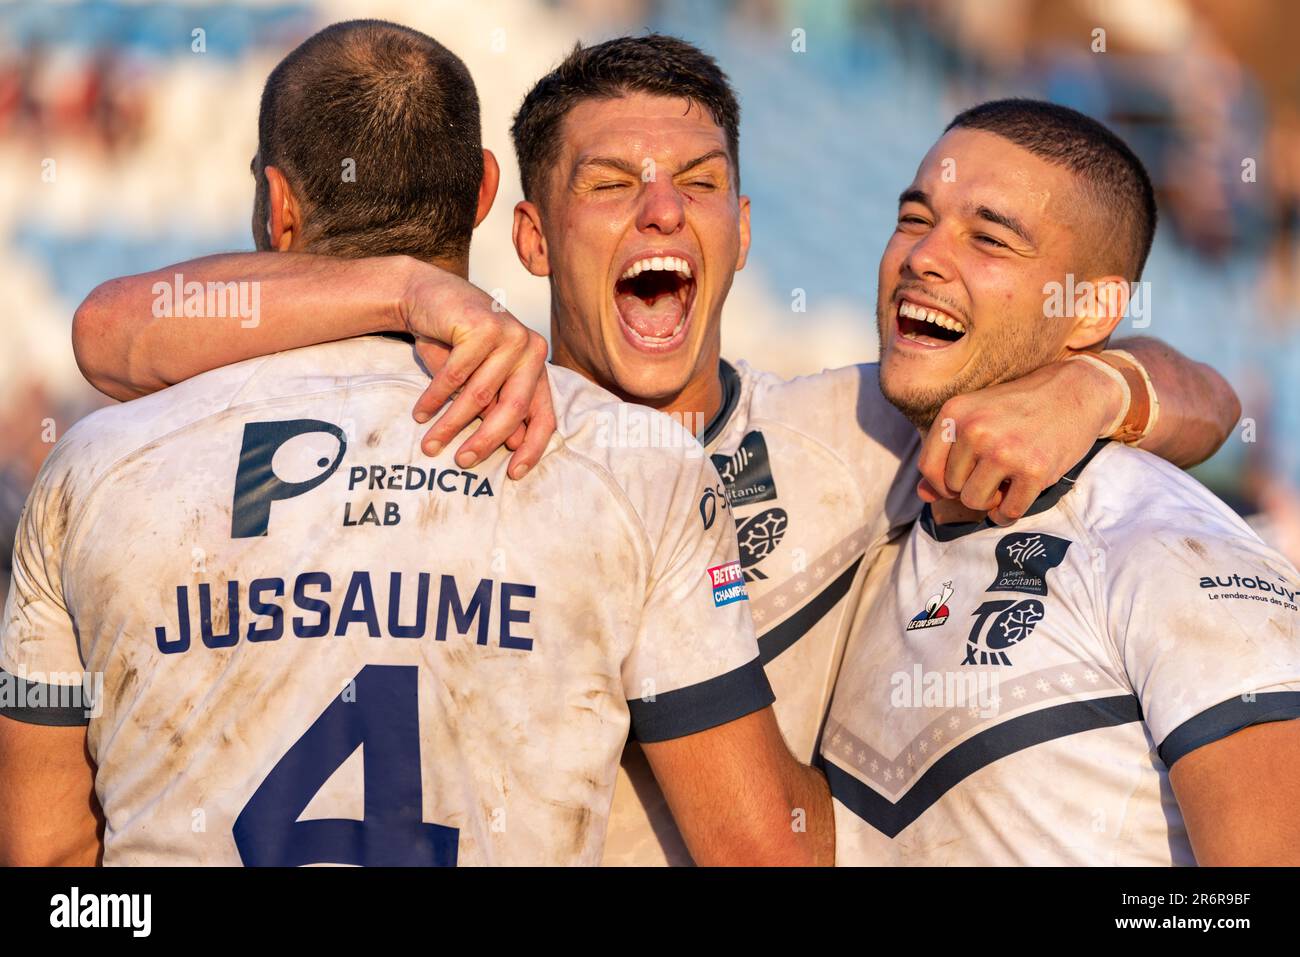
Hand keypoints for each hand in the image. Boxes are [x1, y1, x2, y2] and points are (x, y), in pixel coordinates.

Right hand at [400, 267, 554, 479]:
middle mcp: (531, 348)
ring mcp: (510, 334)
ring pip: (480, 394)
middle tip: (463, 462)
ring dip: (452, 424)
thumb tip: (512, 445)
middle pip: (514, 408)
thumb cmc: (455, 343)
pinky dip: (435, 398)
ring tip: (431, 444)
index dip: (531, 448)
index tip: (514, 474)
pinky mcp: (484, 326)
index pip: (544, 414)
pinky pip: (456, 375)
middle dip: (486, 440)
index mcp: (537, 365)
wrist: (427, 295)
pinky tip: (421, 413)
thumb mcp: (479, 379)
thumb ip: (496, 407)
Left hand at [917, 358, 1122, 524]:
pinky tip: (1017, 496)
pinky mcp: (1033, 470)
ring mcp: (1004, 450)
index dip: (941, 483)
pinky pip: (1008, 512)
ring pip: (975, 502)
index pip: (928, 467)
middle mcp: (975, 430)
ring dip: (990, 502)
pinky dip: (1009, 513)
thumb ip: (946, 453)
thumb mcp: (976, 417)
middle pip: (952, 488)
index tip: (960, 480)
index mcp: (955, 413)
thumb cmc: (1019, 407)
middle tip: (992, 475)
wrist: (1074, 391)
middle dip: (970, 488)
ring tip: (1004, 483)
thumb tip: (922, 495)